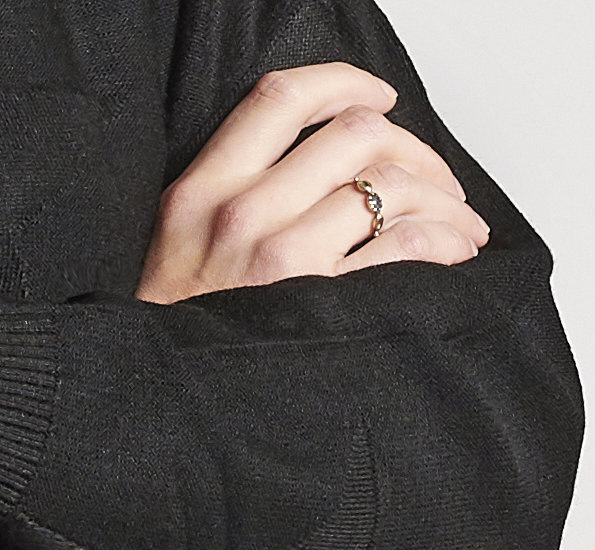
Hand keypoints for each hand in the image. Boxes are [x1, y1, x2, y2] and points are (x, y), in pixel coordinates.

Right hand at [135, 62, 489, 303]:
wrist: (169, 389)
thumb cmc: (179, 321)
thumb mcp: (177, 240)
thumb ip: (228, 190)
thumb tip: (314, 160)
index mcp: (203, 190)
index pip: (281, 100)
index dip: (344, 84)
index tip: (377, 97)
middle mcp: (242, 213)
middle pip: (353, 136)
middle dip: (412, 146)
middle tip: (431, 174)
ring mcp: (282, 256)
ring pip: (389, 185)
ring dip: (442, 196)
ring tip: (456, 219)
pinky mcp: (322, 301)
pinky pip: (406, 245)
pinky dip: (445, 238)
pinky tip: (452, 249)